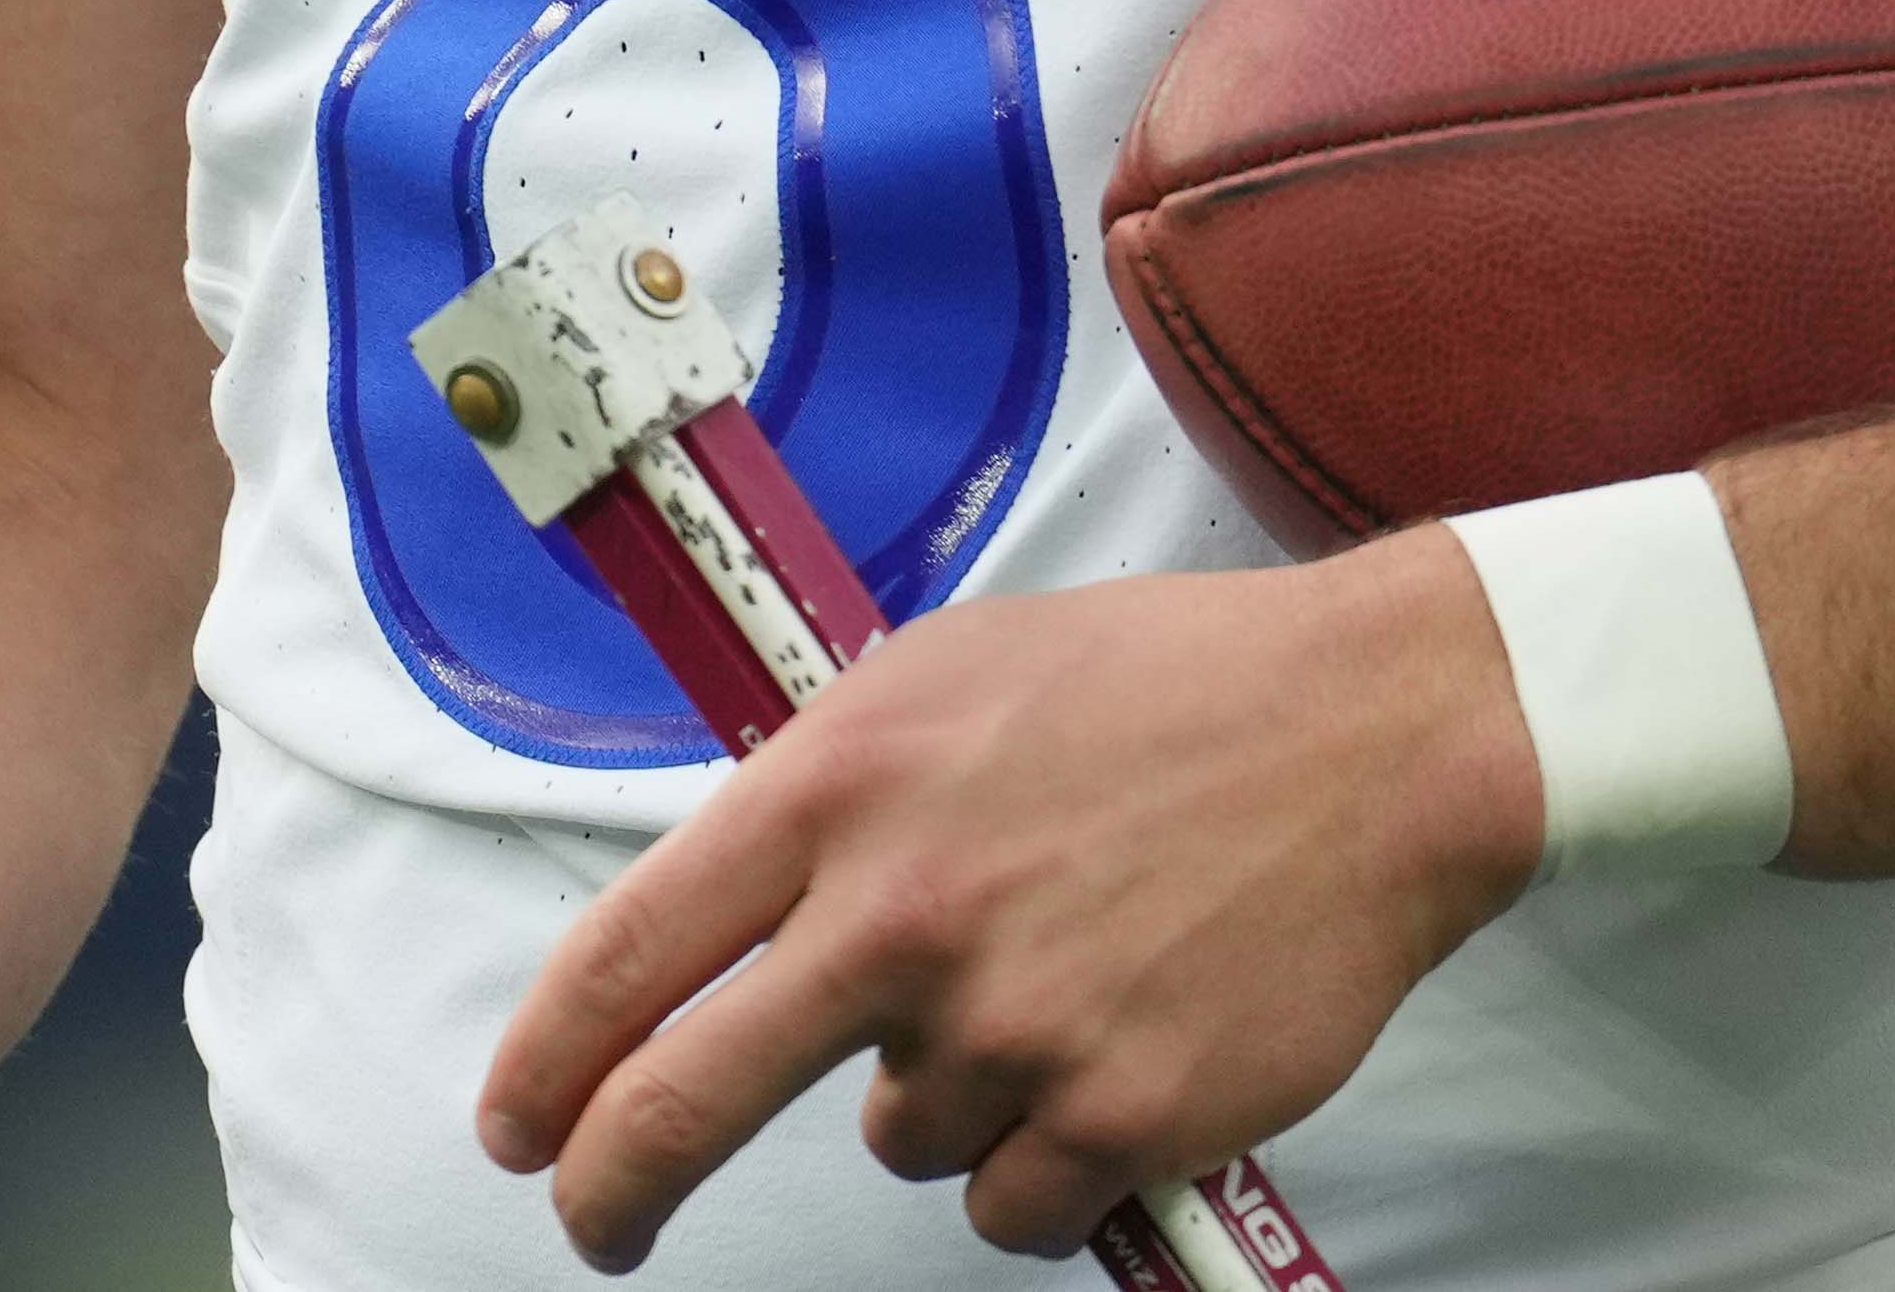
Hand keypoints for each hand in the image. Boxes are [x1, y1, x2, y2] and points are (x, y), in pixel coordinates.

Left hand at [475, 529, 1540, 1265]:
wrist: (1373, 733)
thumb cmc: (1167, 688)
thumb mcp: (951, 674)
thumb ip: (830, 789)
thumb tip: (729, 906)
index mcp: (838, 787)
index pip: (627, 955)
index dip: (544, 1064)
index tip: (520, 1123)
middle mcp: (899, 912)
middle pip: (683, 1105)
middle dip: (613, 1189)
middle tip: (598, 1220)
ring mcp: (1007, 1024)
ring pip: (900, 1142)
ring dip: (951, 1096)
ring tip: (1061, 981)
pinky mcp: (1114, 1115)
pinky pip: (1014, 1203)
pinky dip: (1048, 1156)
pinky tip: (1116, 1049)